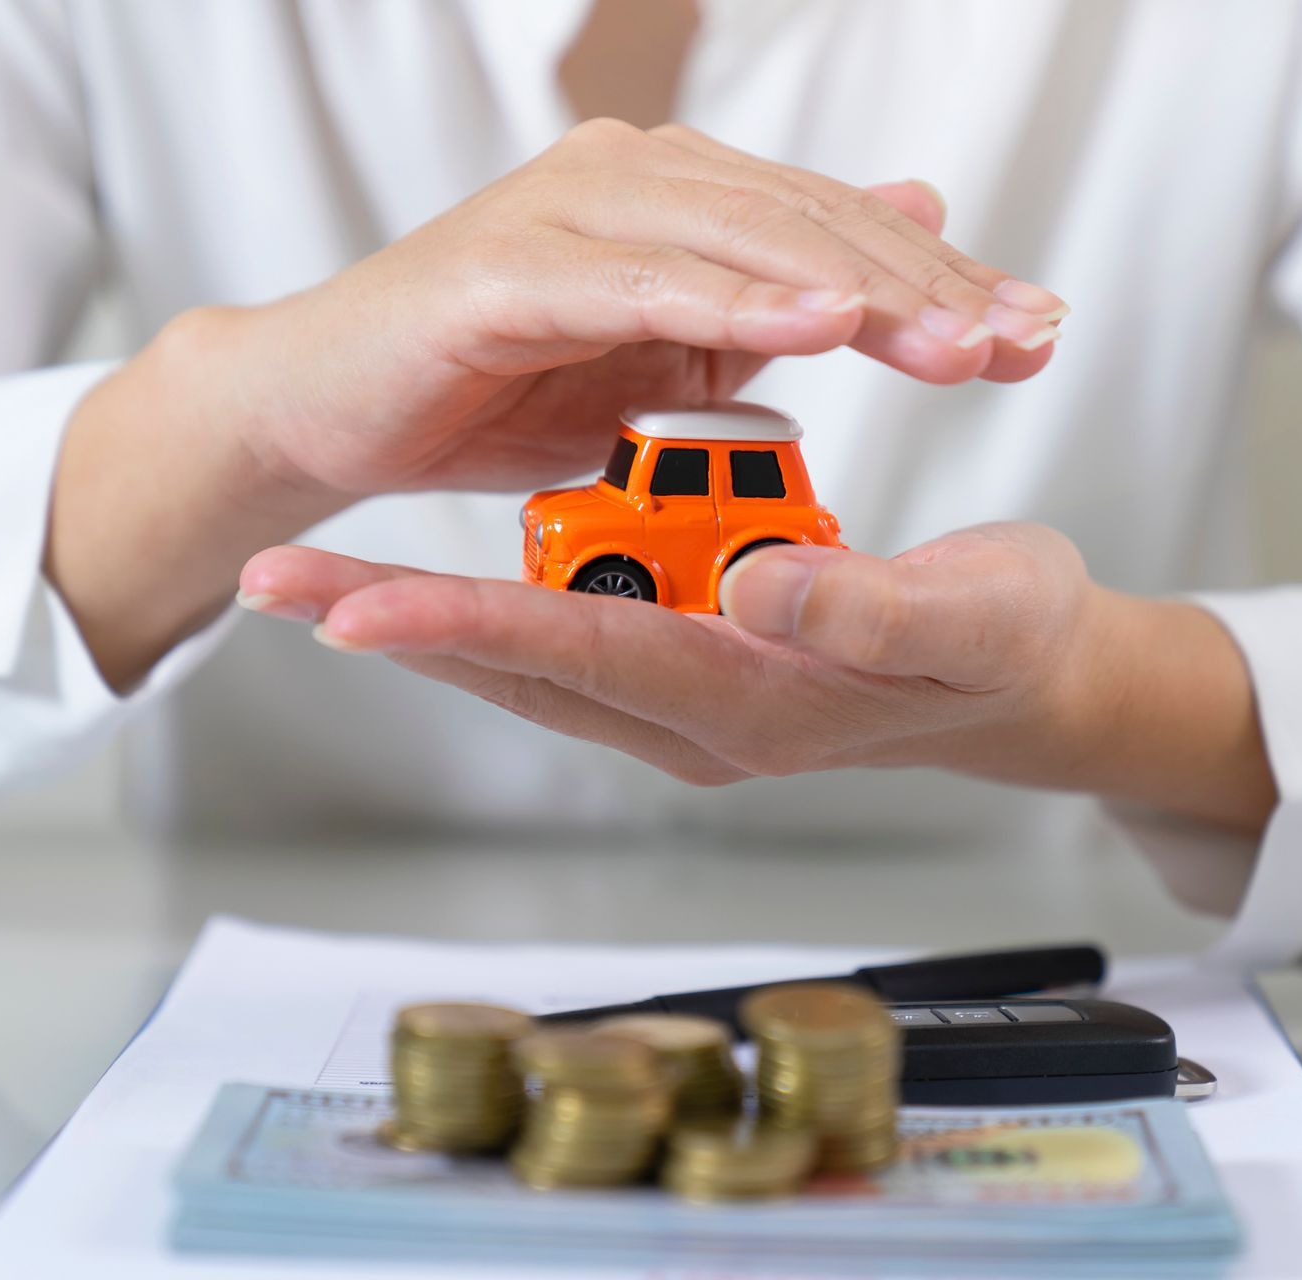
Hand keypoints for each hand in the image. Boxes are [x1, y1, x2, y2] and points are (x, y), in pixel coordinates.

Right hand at [191, 119, 1066, 499]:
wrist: (328, 409)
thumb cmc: (490, 386)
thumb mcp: (660, 353)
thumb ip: (768, 302)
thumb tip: (881, 264)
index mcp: (676, 198)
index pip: (833, 229)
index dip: (940, 277)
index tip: (1036, 332)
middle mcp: (629, 179)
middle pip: (807, 222)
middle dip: (925, 283)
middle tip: (1020, 336)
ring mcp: (566, 214)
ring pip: (739, 239)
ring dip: (853, 288)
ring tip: (948, 337)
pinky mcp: (504, 273)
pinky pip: (635, 286)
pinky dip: (726, 303)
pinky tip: (812, 327)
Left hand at [236, 526, 1276, 831]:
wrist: (1026, 677)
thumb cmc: (1005, 645)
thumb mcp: (969, 616)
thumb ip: (869, 609)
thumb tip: (752, 590)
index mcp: (759, 704)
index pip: (595, 656)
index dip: (477, 625)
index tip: (360, 607)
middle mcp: (699, 715)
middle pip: (525, 668)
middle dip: (395, 626)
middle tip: (274, 581)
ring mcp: (686, 697)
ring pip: (529, 659)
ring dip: (420, 621)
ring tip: (307, 581)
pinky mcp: (687, 662)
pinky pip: (568, 636)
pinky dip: (488, 609)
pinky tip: (419, 584)